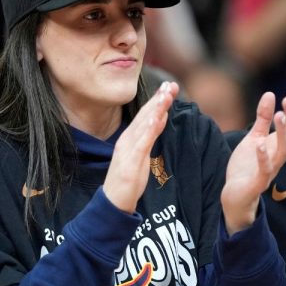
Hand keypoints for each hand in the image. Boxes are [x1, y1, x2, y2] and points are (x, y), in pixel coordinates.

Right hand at [103, 81, 177, 213]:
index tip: (169, 87)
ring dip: (155, 109)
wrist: (114, 201)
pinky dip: (148, 129)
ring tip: (166, 95)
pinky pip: (141, 143)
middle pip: (145, 115)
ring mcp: (128, 149)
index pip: (145, 114)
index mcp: (130, 137)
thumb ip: (149, 136)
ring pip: (143, 125)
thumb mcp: (142, 154)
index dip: (157, 100)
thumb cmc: (128, 179)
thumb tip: (159, 119)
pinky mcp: (131, 162)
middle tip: (172, 85)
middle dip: (159, 99)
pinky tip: (155, 118)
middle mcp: (127, 139)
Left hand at [221, 92, 285, 234]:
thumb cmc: (247, 167)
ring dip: (283, 134)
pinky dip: (263, 158)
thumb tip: (271, 94)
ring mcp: (270, 171)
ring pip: (283, 152)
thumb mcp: (254, 138)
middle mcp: (278, 158)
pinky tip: (259, 144)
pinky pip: (264, 170)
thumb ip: (263, 119)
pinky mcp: (258, 183)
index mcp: (278, 147)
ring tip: (279, 115)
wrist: (235, 196)